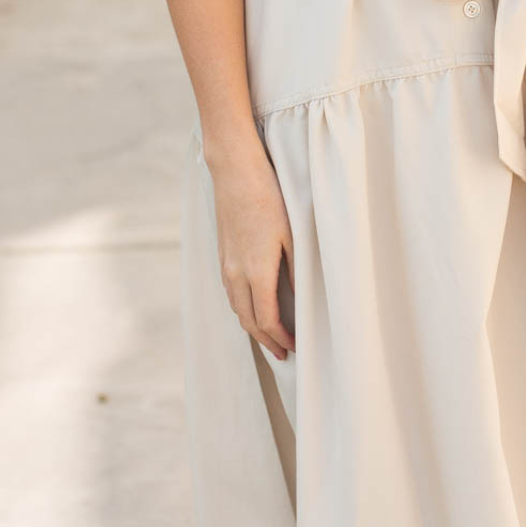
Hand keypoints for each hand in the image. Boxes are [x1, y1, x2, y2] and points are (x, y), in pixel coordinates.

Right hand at [209, 140, 296, 360]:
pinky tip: (253, 307)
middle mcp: (235, 273)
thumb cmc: (268, 197)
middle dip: (265, 340)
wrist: (234, 171)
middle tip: (282, 354)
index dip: (281, 338)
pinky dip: (243, 308)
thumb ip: (296, 269)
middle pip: (247, 320)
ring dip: (252, 326)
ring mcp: (225, 264)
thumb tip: (302, 299)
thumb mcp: (291, 234)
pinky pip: (231, 292)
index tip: (295, 348)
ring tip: (269, 337)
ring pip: (236, 307)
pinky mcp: (222, 254)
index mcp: (256, 271)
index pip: (266, 319)